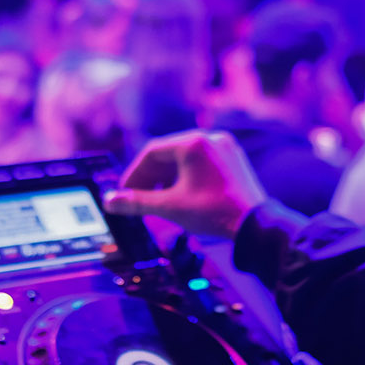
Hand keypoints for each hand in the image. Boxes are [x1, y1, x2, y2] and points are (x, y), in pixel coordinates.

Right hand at [103, 130, 266, 238]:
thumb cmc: (213, 213)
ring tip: (158, 199)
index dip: (134, 173)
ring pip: (186, 158)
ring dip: (168, 177)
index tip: (125, 191)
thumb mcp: (169, 207)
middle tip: (138, 197)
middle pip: (169, 154)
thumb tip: (109, 201)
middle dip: (151, 176)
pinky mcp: (235, 159)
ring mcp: (225, 147)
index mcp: (193, 143)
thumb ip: (136, 201)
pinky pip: (203, 162)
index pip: (152, 152)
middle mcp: (210, 138)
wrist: (256, 226)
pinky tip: (181, 194)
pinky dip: (187, 176)